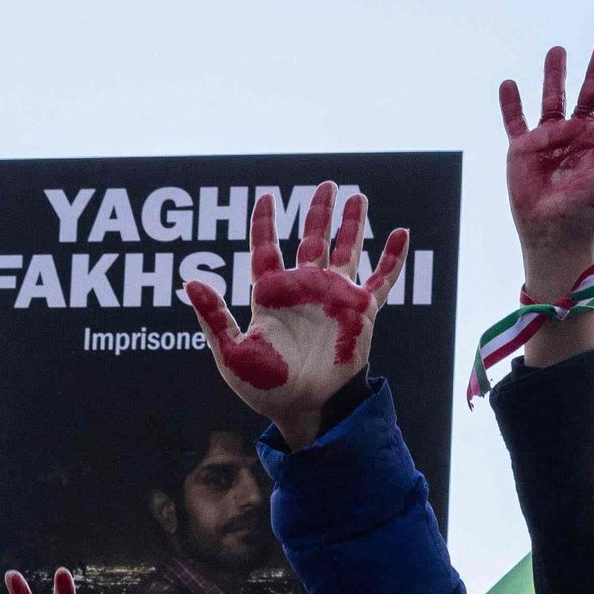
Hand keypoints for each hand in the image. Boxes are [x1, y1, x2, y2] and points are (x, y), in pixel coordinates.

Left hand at [186, 182, 409, 450]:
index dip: (265, 223)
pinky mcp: (359, 313)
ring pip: (346, 251)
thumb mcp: (230, 352)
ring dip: (353, 224)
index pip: (267, 248)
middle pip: (312, 239)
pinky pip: (380, 280)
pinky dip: (392, 258)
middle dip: (319, 212)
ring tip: (358, 197)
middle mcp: (304, 290)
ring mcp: (333, 298)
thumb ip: (213, 316)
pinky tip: (402, 234)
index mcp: (272, 294)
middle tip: (327, 185)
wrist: (301, 409)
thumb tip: (191, 281)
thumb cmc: (263, 388)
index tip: (266, 198)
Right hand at [501, 20, 593, 308]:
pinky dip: (510, 104)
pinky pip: (515, 121)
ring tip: (558, 51)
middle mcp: (583, 131)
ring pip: (555, 96)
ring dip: (555, 74)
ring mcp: (552, 138)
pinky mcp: (524, 149)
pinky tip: (509, 85)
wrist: (555, 237)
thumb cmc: (592, 212)